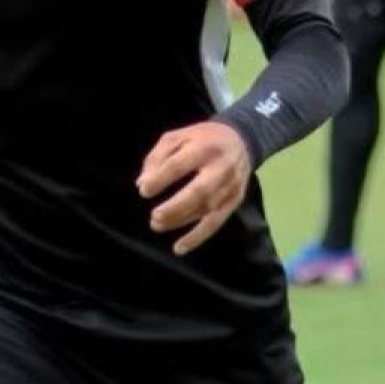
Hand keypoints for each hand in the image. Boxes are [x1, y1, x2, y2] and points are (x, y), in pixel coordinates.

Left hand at [136, 121, 253, 256]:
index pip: (179, 164)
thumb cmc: (202, 138)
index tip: (144, 190)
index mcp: (204, 147)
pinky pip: (216, 223)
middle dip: (176, 206)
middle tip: (155, 216)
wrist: (242, 139)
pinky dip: (197, 237)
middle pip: (199, 191)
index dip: (161, 178)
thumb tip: (142, 183)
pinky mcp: (234, 201)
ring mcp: (230, 186)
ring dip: (180, 221)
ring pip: (206, 209)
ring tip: (157, 225)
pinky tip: (180, 247)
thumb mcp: (177, 136)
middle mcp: (221, 168)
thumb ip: (157, 157)